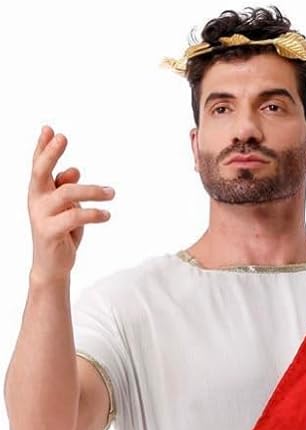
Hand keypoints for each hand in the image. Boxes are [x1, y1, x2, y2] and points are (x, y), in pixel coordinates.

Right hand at [27, 125, 115, 283]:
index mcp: (39, 191)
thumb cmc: (62, 232)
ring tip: (111, 193)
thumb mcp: (66, 208)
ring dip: (92, 190)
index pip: (38, 165)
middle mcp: (36, 200)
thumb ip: (67, 188)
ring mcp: (41, 216)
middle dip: (51, 153)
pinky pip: (74, 216)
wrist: (53, 266)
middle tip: (63, 137)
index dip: (43, 147)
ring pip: (67, 193)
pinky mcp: (50, 232)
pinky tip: (106, 215)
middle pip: (41, 171)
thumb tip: (74, 171)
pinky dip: (93, 214)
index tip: (49, 129)